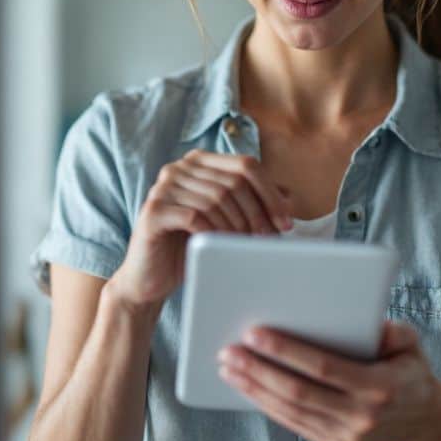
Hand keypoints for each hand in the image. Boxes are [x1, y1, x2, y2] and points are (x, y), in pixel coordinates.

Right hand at [106, 149, 293, 311]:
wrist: (150, 278)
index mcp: (200, 162)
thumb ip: (254, 203)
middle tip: (267, 241)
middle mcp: (179, 167)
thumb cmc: (191, 246)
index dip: (271, 193)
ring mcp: (163, 186)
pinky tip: (221, 248)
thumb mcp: (228, 220)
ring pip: (216, 199)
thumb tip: (290, 197)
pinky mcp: (153, 210)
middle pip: (233, 182)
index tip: (286, 223)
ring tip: (247, 247)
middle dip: (258, 214)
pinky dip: (215, 233)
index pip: (246, 165)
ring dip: (238, 226)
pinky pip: (194, 216)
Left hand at [217, 321, 440, 440]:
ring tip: (228, 366)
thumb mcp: (411, 344)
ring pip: (290, 411)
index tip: (255, 333)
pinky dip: (267, 404)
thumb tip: (366, 323)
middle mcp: (361, 415)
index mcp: (379, 385)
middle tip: (228, 350)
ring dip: (254, 388)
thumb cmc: (409, 370)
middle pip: (298, 392)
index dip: (287, 351)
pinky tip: (248, 386)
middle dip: (258, 370)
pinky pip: (294, 424)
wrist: (424, 421)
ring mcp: (347, 435)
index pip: (324, 367)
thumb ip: (393, 331)